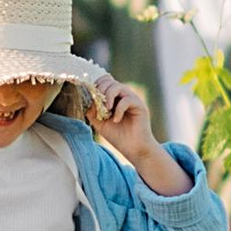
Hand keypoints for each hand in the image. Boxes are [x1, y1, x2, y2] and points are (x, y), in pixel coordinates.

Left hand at [85, 72, 190, 196]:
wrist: (133, 149)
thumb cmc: (118, 136)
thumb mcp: (100, 122)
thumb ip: (93, 111)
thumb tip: (90, 100)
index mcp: (114, 97)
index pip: (105, 81)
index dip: (97, 86)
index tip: (93, 99)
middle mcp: (124, 95)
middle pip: (109, 81)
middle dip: (101, 91)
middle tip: (100, 106)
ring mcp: (132, 99)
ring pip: (118, 87)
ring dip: (108, 97)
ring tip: (107, 111)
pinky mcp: (140, 105)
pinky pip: (127, 99)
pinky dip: (119, 109)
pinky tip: (116, 120)